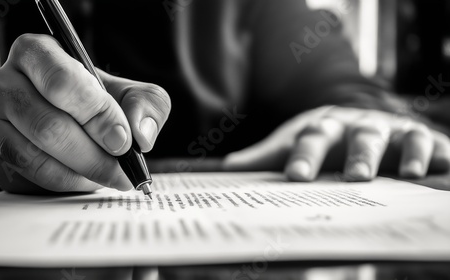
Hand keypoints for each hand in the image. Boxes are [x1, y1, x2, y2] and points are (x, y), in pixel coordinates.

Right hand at [0, 34, 170, 192]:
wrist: (70, 122)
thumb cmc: (98, 102)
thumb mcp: (131, 93)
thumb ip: (145, 104)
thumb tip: (140, 134)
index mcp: (36, 53)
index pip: (61, 82)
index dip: (96, 115)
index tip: (122, 141)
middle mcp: (4, 83)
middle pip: (47, 126)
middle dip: (93, 156)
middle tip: (121, 170)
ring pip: (34, 158)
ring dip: (79, 174)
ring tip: (106, 175)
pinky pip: (27, 179)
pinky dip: (63, 185)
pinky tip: (82, 178)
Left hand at [223, 106, 449, 180]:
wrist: (357, 119)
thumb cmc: (321, 139)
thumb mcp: (293, 144)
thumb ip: (265, 157)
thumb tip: (227, 168)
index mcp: (323, 126)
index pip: (312, 138)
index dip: (305, 156)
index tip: (296, 177)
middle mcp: (356, 125)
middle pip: (357, 136)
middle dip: (358, 155)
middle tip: (355, 177)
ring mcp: (389, 130)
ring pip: (396, 137)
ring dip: (404, 153)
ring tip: (409, 174)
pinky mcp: (418, 137)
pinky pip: (431, 142)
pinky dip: (437, 153)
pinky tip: (438, 170)